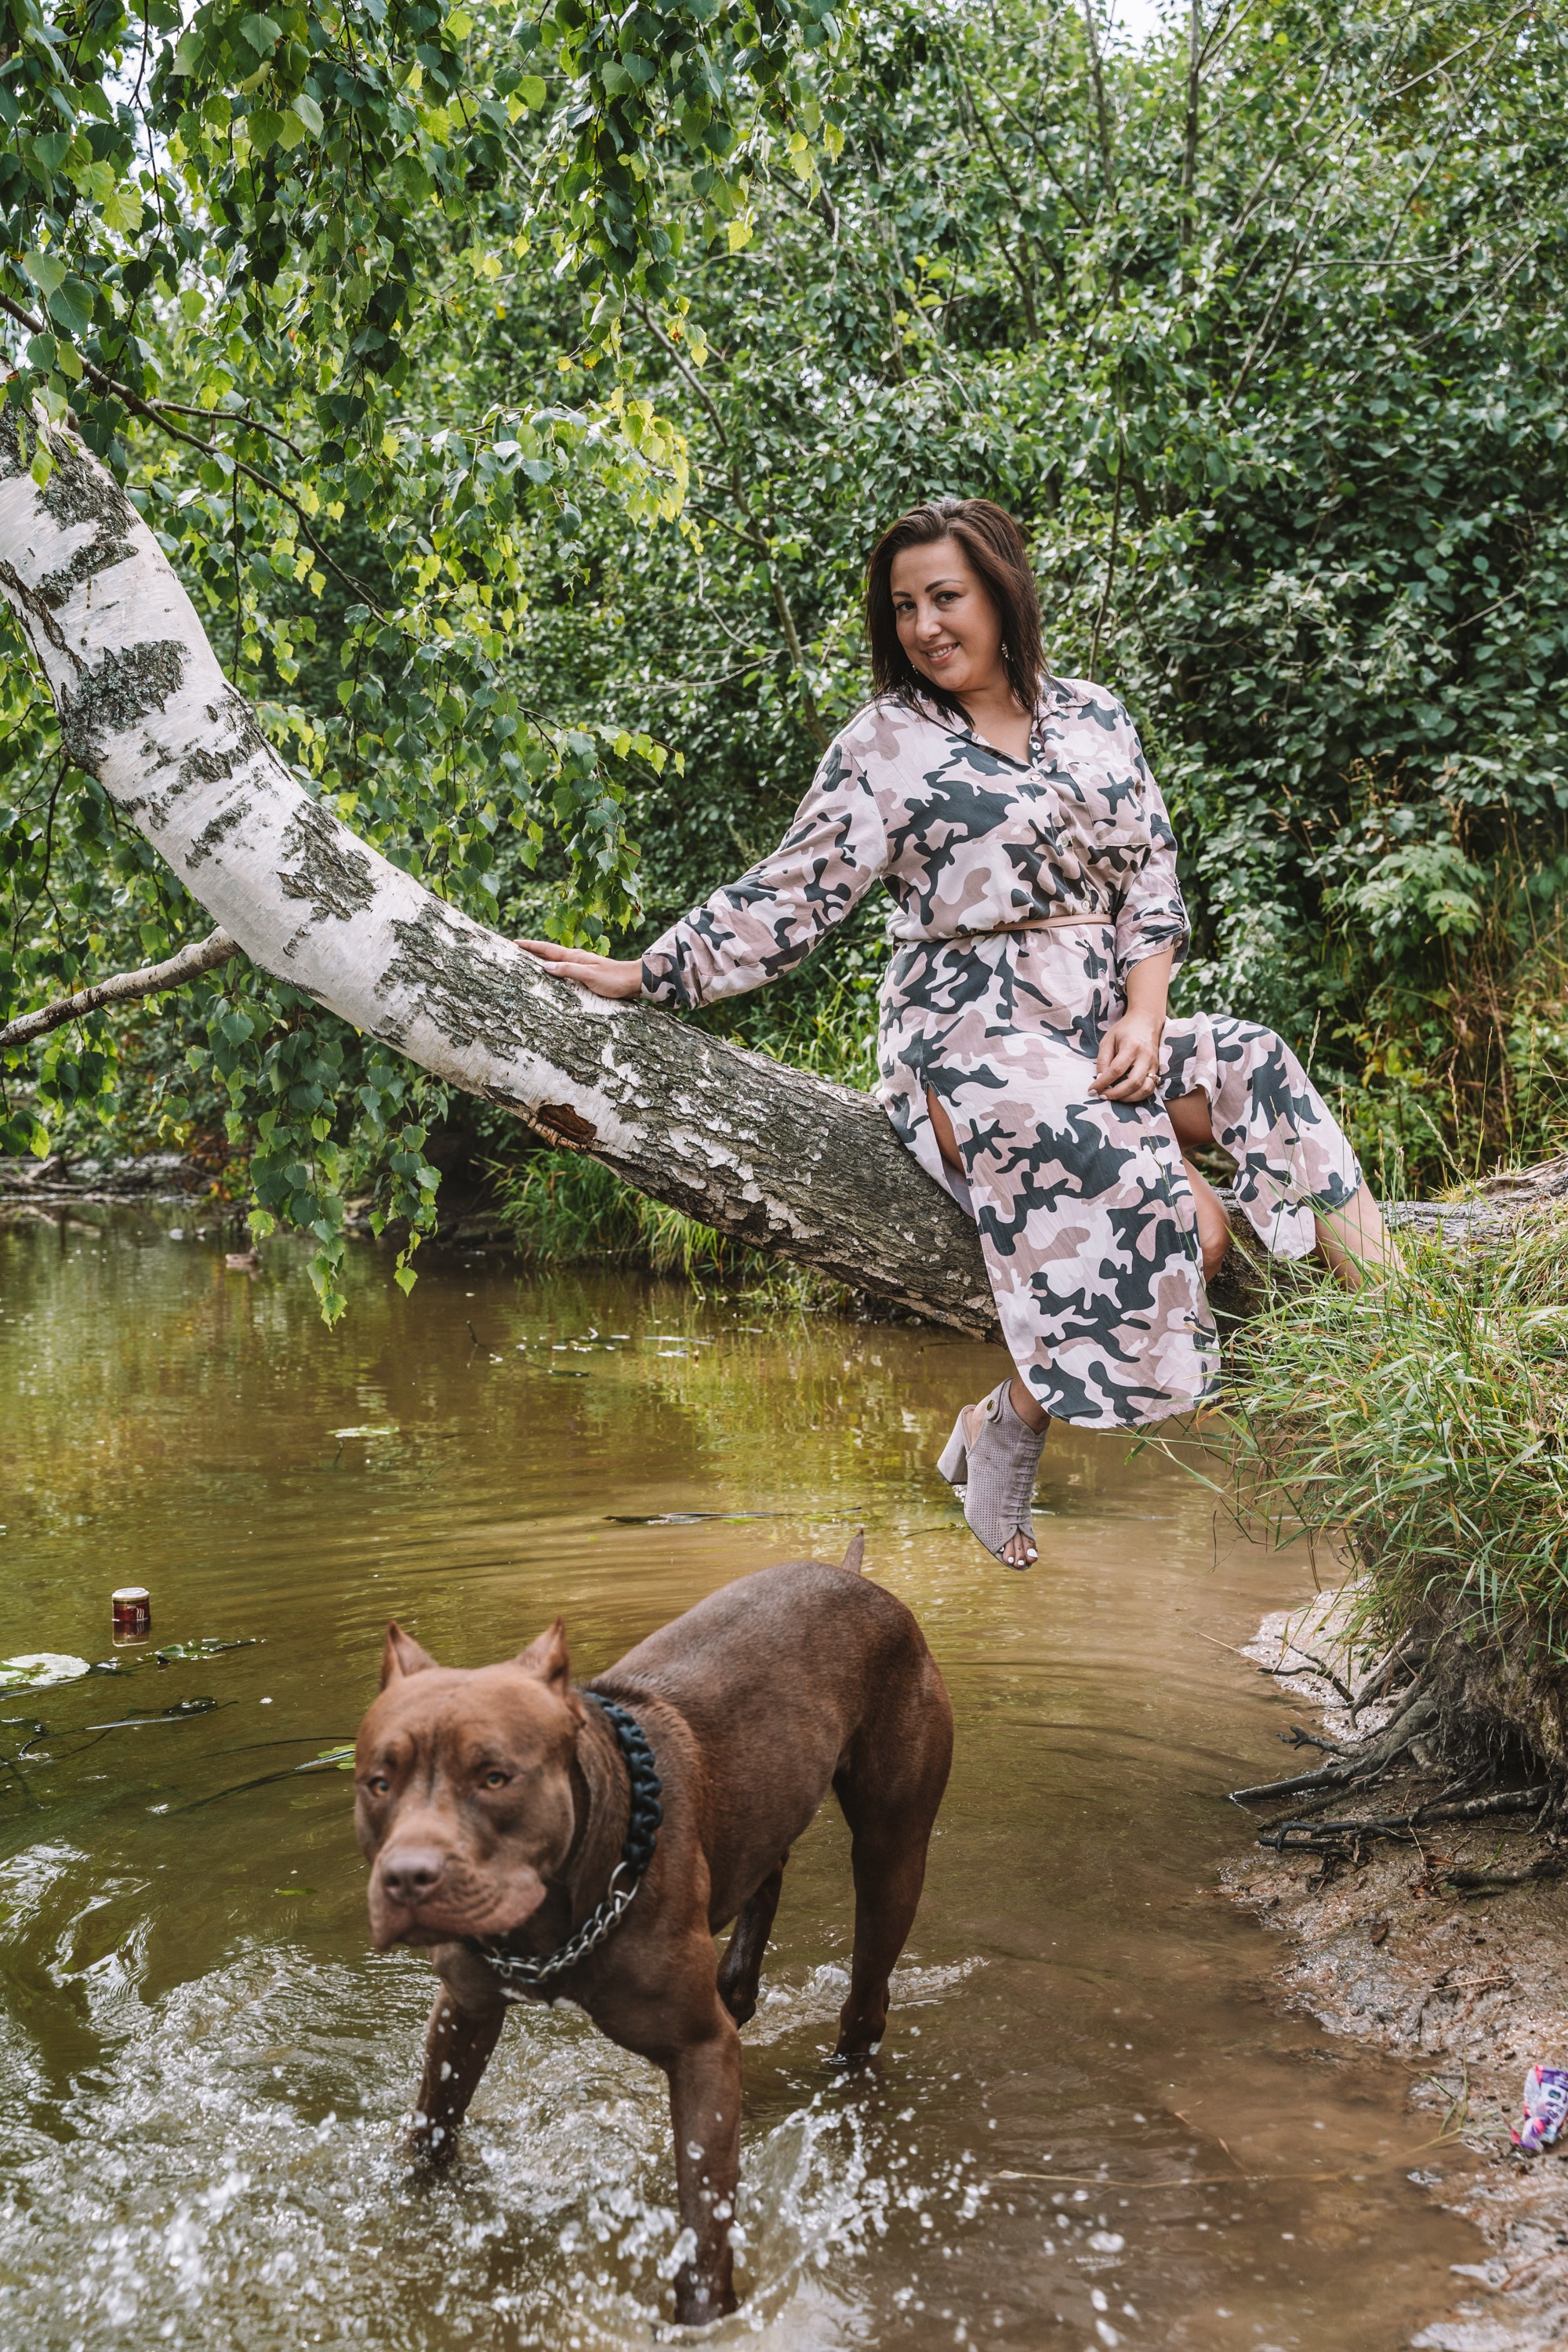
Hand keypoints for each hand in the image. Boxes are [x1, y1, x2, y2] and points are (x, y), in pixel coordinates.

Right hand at [516, 939, 643, 999]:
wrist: (634, 981)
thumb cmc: (614, 979)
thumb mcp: (590, 976)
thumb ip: (568, 970)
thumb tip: (545, 966)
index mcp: (574, 957)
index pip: (547, 950)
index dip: (530, 946)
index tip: (514, 943)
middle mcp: (575, 958)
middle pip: (548, 953)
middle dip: (531, 950)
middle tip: (514, 949)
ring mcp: (580, 965)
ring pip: (555, 960)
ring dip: (540, 959)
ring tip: (526, 960)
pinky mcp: (585, 974)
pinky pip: (563, 969)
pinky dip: (552, 969)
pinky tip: (550, 973)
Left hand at [1091, 1008, 1163, 1101]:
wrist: (1147, 1020)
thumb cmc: (1125, 1030)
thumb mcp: (1108, 1040)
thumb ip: (1103, 1060)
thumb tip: (1099, 1079)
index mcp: (1131, 1046)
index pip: (1116, 1070)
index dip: (1103, 1083)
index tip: (1092, 1090)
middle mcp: (1145, 1057)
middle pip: (1133, 1082)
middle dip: (1115, 1094)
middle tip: (1102, 1096)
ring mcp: (1153, 1064)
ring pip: (1145, 1089)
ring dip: (1128, 1098)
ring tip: (1114, 1097)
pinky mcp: (1157, 1069)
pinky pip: (1150, 1088)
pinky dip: (1138, 1096)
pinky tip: (1125, 1095)